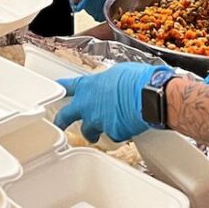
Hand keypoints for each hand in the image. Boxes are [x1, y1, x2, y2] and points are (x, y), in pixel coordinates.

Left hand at [54, 63, 168, 142]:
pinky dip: (117, 132)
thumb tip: (109, 85)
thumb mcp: (117, 73)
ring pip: (88, 131)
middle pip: (66, 116)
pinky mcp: (112, 133)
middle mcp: (88, 105)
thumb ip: (107, 82)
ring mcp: (98, 121)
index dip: (62, 87)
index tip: (58, 88)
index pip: (68, 86)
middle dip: (62, 120)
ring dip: (92, 132)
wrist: (150, 96)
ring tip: (96, 133)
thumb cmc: (137, 79)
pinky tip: (126, 127)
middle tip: (61, 123)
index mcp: (89, 86)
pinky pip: (112, 135)